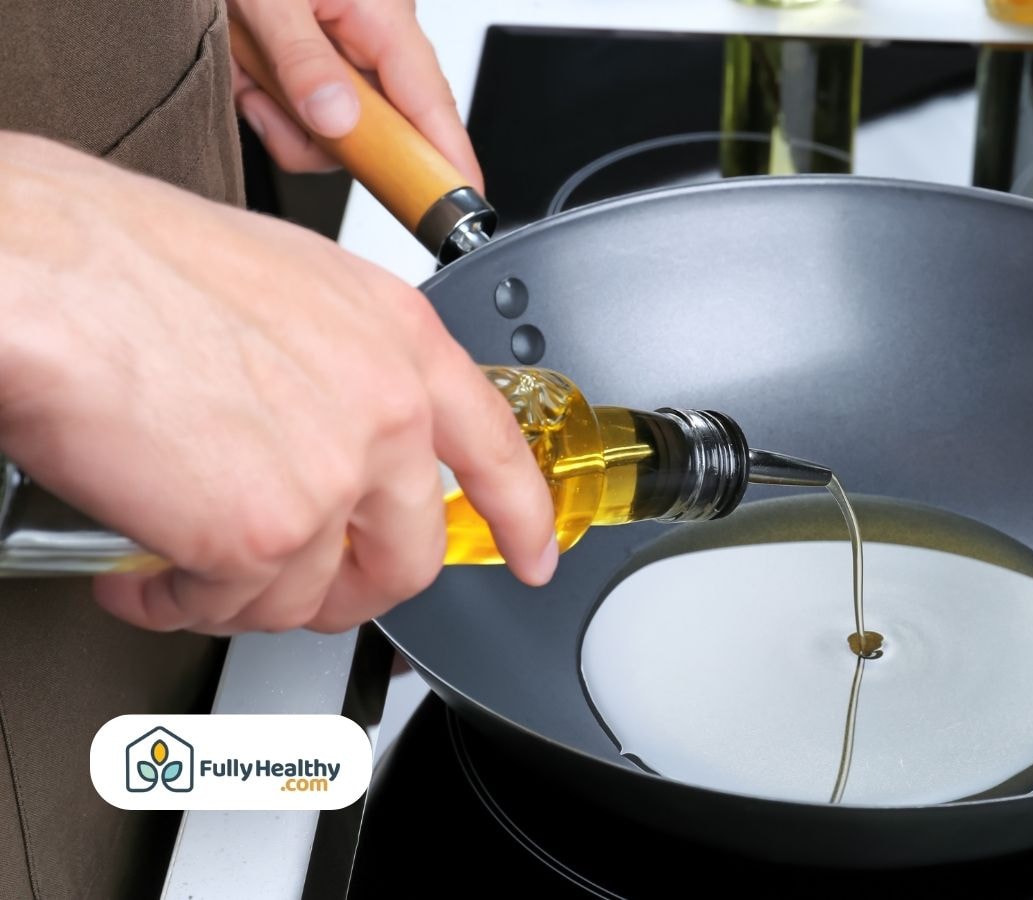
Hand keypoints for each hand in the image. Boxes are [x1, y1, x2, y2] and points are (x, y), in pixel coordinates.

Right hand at [0, 133, 552, 633]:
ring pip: (311, 593)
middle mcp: (386, 412)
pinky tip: (144, 574)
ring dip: (242, 595)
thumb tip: (336, 429)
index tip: (534, 555)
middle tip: (296, 584)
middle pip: (407, 555)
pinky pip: (231, 608)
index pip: (495, 448)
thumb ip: (342, 367)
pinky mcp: (263, 536)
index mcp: (401, 341)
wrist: (46, 273)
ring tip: (185, 564)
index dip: (523, 516)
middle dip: (349, 588)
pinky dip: (178, 604)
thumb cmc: (133, 263)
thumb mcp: (291, 286)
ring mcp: (333, 479)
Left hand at [226, 0, 481, 190]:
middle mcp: (369, 42)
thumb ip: (301, 58)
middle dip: (319, 135)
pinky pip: (302, 125)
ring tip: (248, 71)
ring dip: (281, 120)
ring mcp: (339, 62)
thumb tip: (337, 118)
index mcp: (382, 15)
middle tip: (267, 100)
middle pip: (378, 133)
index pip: (431, 102)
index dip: (450, 156)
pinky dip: (265, 110)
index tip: (464, 200)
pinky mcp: (309, 75)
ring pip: (334, 138)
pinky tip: (246, 74)